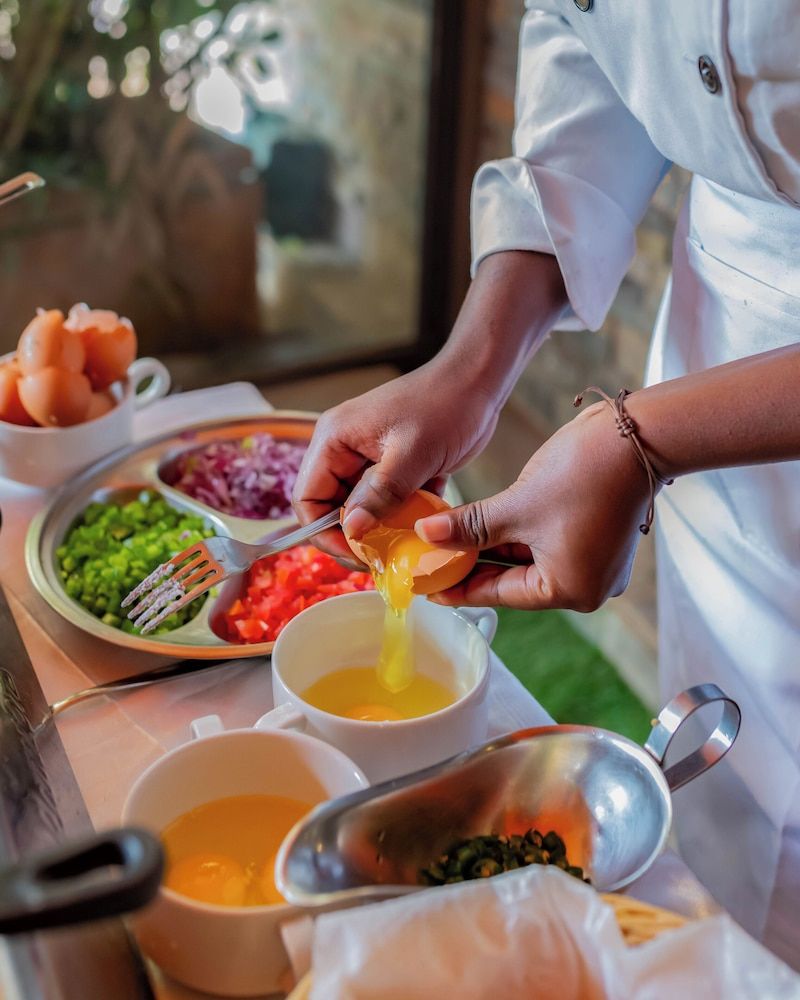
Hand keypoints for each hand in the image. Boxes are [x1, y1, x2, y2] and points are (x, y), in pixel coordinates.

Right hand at [292, 361, 500, 558]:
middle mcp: (344, 448)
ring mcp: (368, 457)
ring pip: (360, 507)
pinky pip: (385, 501)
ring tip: (400, 547)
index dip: (324, 532)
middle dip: (352, 535)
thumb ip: (381, 493)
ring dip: (378, 528)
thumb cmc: (444, 406)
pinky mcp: (393, 465)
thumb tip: (351, 530)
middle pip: (330, 506)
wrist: (478, 381)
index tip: (356, 553)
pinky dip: (399, 516)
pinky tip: (420, 528)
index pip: (307, 498)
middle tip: (379, 558)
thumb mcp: (413, 454)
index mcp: (334, 439)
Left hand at [416, 402, 651, 610]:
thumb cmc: (583, 473)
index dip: (458, 589)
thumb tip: (426, 535)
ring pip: (528, 561)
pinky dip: (514, 537)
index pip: (500, 594)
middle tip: (430, 562)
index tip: (428, 588)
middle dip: (473, 566)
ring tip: (448, 541)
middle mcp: (586, 585)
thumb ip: (469, 526)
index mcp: (570, 591)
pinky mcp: (596, 538)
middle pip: (514, 580)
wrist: (638, 435)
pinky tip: (481, 526)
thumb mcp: (516, 506)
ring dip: (491, 549)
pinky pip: (545, 545)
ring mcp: (594, 562)